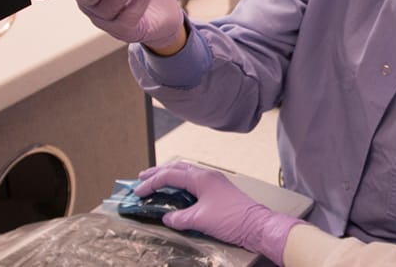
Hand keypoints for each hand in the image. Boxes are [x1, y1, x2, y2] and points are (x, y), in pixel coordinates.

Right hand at [134, 162, 302, 262]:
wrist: (257, 226)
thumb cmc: (231, 219)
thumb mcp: (200, 219)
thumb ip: (179, 218)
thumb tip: (167, 217)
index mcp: (201, 178)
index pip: (170, 175)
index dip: (151, 183)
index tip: (138, 191)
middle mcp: (207, 176)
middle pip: (177, 169)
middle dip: (158, 173)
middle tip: (142, 178)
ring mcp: (214, 182)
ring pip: (186, 174)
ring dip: (170, 178)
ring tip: (156, 184)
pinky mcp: (219, 192)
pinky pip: (194, 183)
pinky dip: (181, 186)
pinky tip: (177, 195)